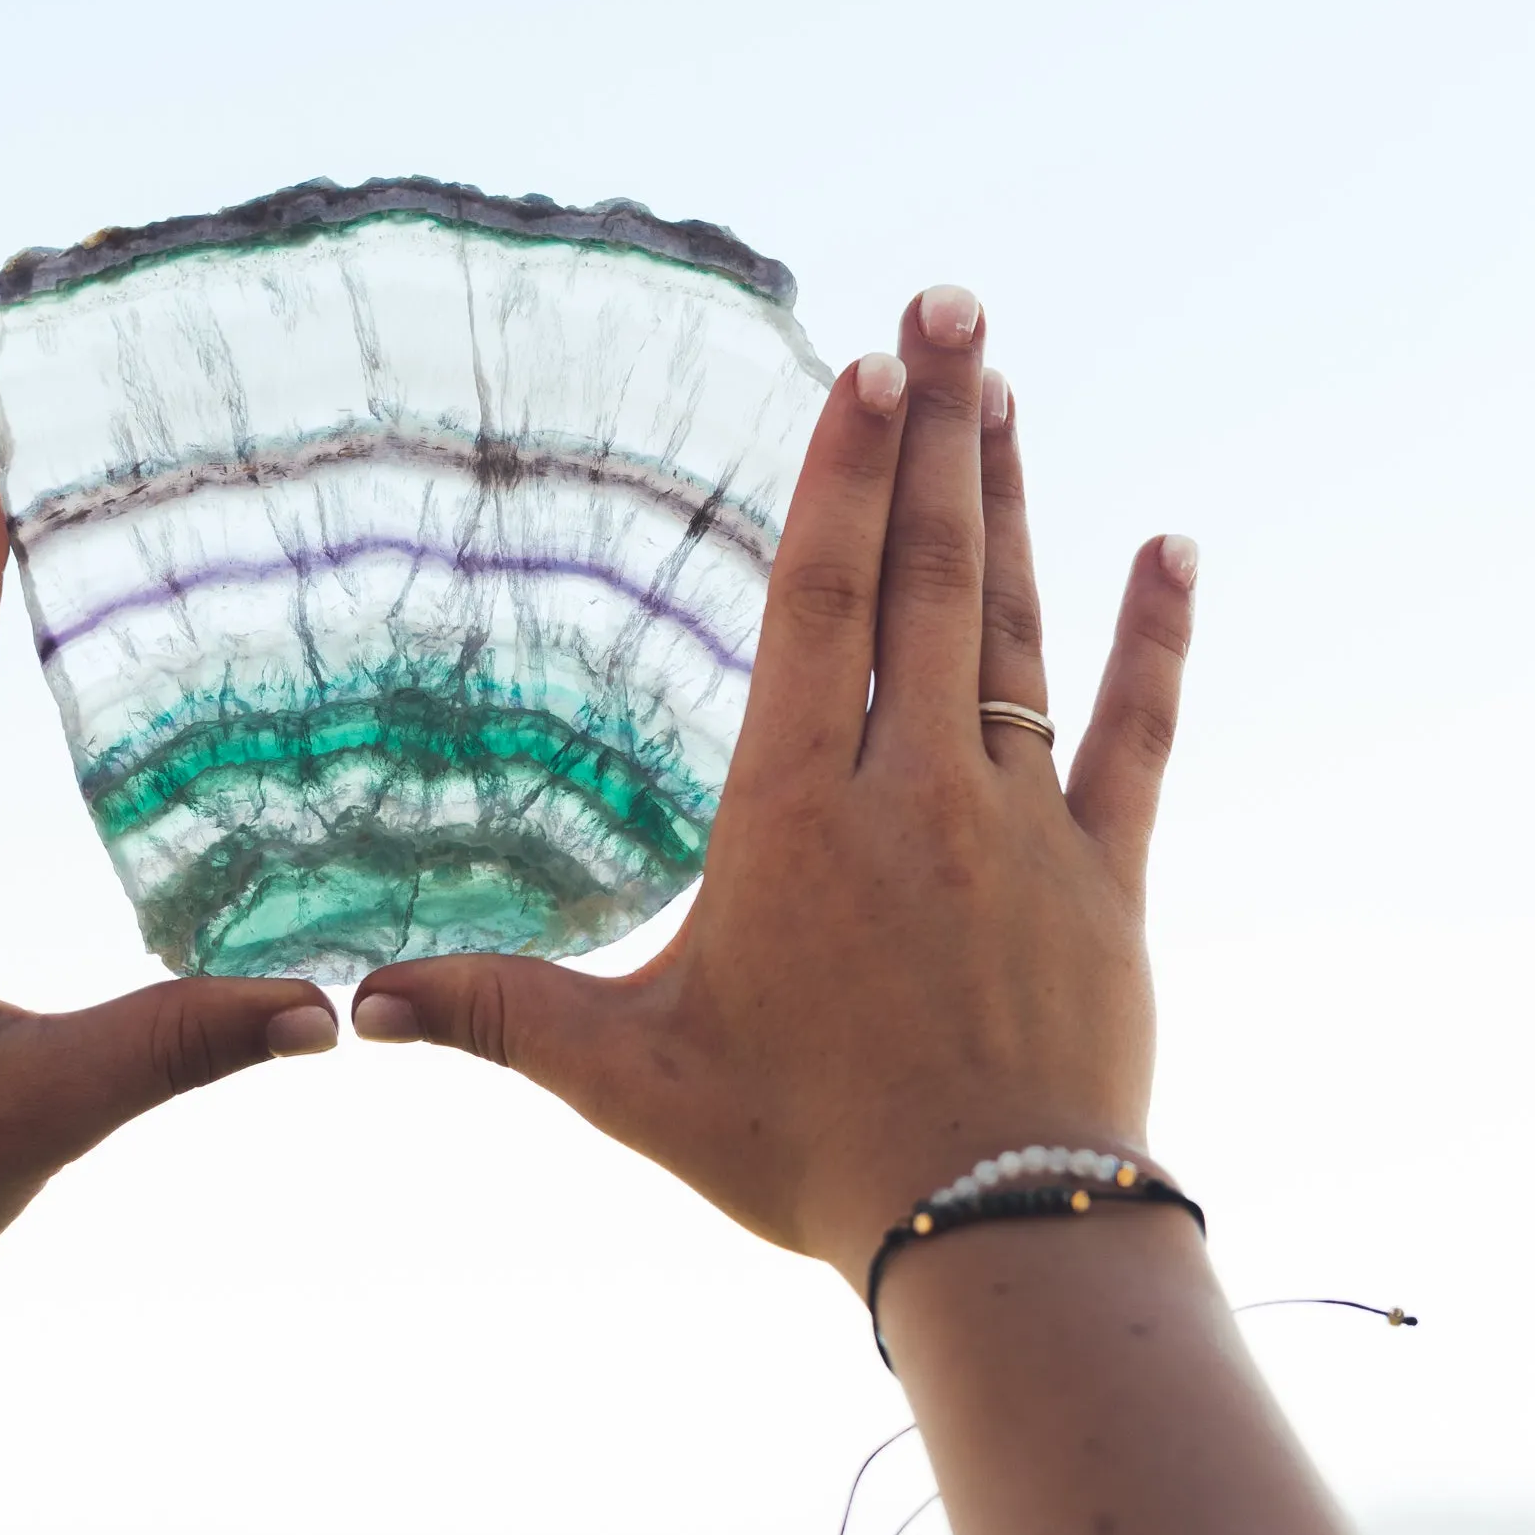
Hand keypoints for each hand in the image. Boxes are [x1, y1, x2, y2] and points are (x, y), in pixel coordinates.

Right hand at [350, 288, 1195, 1294]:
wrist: (991, 1230)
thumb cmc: (800, 1150)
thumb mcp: (630, 1080)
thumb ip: (499, 1016)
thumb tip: (358, 1001)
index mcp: (795, 813)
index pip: (820, 604)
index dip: (842, 476)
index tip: (867, 366)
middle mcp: (913, 789)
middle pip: (925, 574)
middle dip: (935, 430)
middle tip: (950, 303)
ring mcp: (1021, 822)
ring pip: (1013, 626)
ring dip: (1012, 499)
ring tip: (1008, 388)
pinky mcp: (1105, 875)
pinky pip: (1135, 731)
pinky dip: (1156, 638)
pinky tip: (1175, 544)